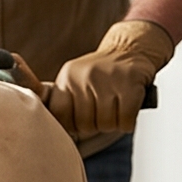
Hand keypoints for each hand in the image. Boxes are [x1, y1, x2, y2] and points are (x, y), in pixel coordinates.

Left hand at [46, 19, 173, 139]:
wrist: (131, 49)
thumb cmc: (101, 74)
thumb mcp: (74, 80)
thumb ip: (61, 102)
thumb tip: (49, 132)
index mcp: (67, 77)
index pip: (59, 115)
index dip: (70, 125)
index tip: (79, 121)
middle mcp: (85, 76)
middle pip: (84, 125)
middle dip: (95, 126)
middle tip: (102, 112)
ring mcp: (108, 79)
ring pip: (105, 125)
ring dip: (113, 124)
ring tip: (116, 109)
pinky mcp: (130, 84)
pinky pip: (125, 121)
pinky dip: (128, 123)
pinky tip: (128, 110)